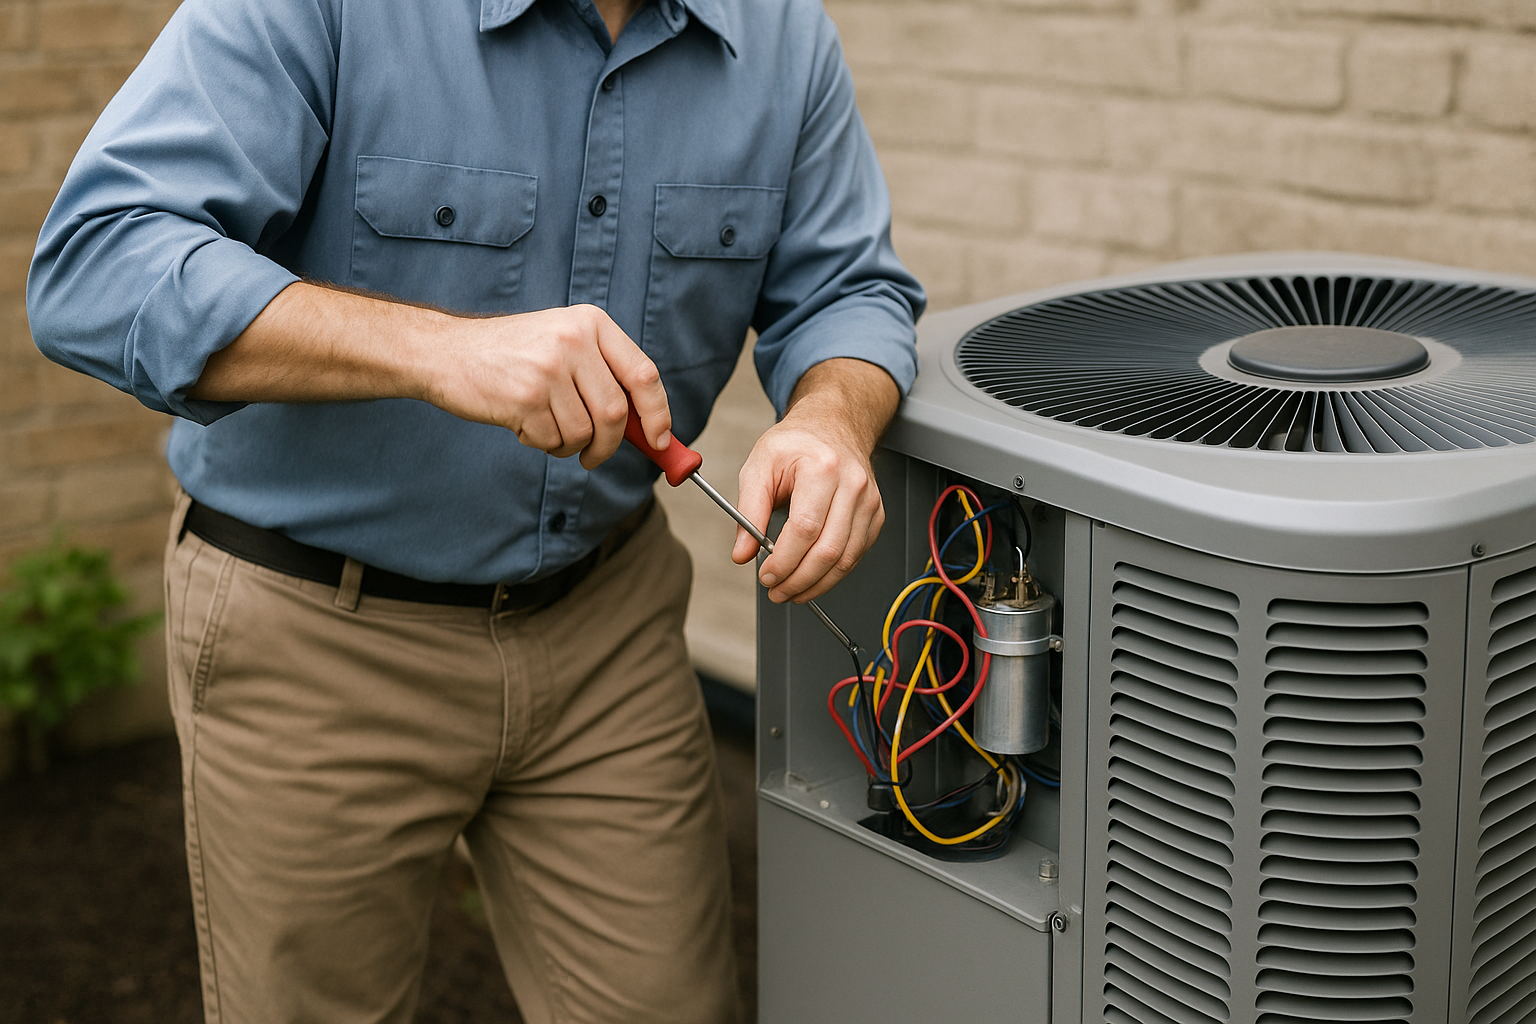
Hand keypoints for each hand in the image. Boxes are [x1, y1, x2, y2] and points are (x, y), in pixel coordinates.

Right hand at [426, 304, 669, 468]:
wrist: (446, 352)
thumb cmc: (511, 356)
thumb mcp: (563, 344)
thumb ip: (604, 376)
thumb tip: (651, 429)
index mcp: (591, 323)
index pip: (644, 374)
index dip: (658, 414)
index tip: (662, 441)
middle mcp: (574, 340)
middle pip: (616, 412)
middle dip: (609, 445)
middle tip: (593, 456)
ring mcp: (549, 368)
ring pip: (584, 432)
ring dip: (569, 445)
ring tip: (546, 428)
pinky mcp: (525, 397)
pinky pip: (553, 440)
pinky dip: (543, 444)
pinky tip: (523, 423)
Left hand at [731, 359, 898, 603]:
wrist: (832, 426)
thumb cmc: (796, 444)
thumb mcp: (759, 467)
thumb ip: (748, 511)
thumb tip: (743, 553)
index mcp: (822, 468)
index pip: (805, 528)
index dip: (784, 560)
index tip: (766, 574)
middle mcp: (852, 485)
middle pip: (828, 550)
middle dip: (798, 580)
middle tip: (776, 590)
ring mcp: (869, 501)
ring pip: (846, 559)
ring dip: (816, 584)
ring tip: (791, 591)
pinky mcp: (875, 515)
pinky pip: (856, 555)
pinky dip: (834, 573)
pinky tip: (813, 577)